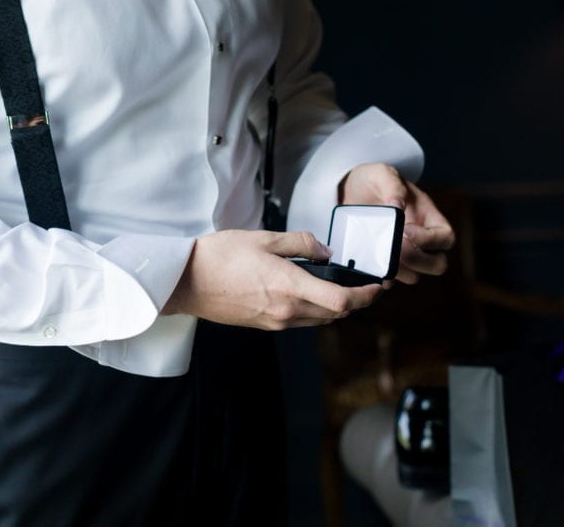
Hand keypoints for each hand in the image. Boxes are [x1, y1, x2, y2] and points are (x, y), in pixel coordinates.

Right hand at [162, 229, 382, 328]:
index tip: (377, 286)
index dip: (366, 296)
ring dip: (336, 307)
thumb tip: (326, 253)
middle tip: (365, 284)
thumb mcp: (264, 238)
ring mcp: (275, 321)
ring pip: (319, 320)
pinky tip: (309, 292)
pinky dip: (314, 309)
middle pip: (336, 314)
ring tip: (340, 286)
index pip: (342, 301)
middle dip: (356, 301)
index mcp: (289, 287)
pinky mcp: (265, 324)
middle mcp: (286, 311)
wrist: (186, 282)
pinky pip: (301, 322)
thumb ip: (301, 244)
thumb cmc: (219, 256)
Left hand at [339, 163, 454, 284]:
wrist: (348, 192)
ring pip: (414, 276)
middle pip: (437, 264)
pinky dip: (382, 278)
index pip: (446, 237)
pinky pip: (390, 281)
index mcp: (428, 218)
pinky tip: (368, 266)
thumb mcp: (381, 173)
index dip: (430, 239)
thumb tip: (398, 205)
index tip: (406, 230)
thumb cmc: (372, 181)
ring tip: (379, 256)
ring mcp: (403, 255)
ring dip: (399, 270)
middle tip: (395, 249)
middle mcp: (420, 241)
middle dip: (418, 260)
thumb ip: (391, 184)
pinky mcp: (384, 264)